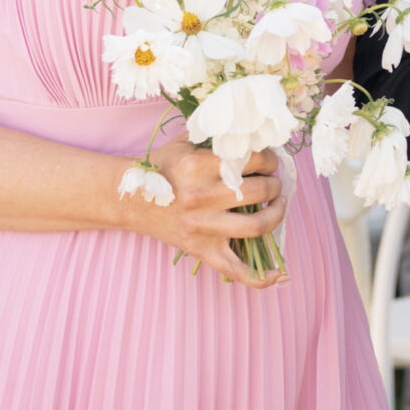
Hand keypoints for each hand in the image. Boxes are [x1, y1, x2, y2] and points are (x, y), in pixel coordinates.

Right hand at [131, 141, 289, 287]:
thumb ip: (216, 134)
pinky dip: (260, 277)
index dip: (269, 158)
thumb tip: (254, 132)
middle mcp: (201, 197)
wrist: (130, 200)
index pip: (252, 160)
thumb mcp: (185, 142)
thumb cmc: (162, 167)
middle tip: (273, 180)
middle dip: (275, 183)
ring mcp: (202, 228)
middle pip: (259, 191)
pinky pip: (236, 270)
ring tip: (278, 205)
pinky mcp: (202, 250)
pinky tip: (279, 274)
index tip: (269, 160)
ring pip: (256, 226)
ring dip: (276, 214)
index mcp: (198, 166)